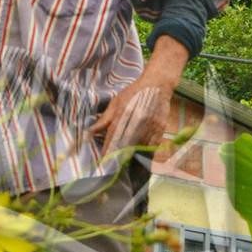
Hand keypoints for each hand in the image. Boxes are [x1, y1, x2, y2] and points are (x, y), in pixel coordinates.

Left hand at [87, 35, 189, 159]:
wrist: (157, 84)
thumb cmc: (134, 93)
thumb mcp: (116, 102)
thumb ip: (105, 119)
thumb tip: (90, 131)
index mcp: (123, 112)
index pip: (113, 135)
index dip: (108, 149)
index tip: (104, 160)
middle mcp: (137, 120)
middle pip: (126, 145)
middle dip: (119, 157)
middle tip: (114, 166)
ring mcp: (150, 125)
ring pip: (140, 148)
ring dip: (132, 158)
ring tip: (125, 167)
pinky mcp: (160, 129)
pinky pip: (152, 147)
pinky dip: (145, 155)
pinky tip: (140, 161)